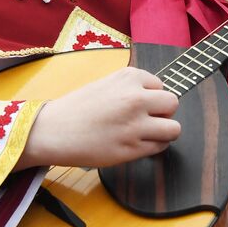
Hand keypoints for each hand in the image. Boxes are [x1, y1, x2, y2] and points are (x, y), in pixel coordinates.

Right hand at [19, 67, 179, 168]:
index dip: (151, 97)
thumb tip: (156, 98)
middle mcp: (136, 98)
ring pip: (173, 129)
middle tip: (148, 120)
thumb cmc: (77, 108)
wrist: (54, 131)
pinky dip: (153, 147)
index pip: (161, 86)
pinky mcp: (132, 148)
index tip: (138, 105)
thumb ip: (131, 88)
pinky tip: (136, 144)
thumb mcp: (107, 84)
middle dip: (163, 113)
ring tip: (146, 134)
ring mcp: (136, 125)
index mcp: (129, 77)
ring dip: (164, 132)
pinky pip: (159, 147)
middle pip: (172, 104)